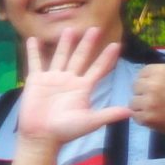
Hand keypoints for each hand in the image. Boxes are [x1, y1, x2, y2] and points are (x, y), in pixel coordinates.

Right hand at [16, 27, 131, 152]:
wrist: (41, 136)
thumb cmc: (65, 131)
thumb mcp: (89, 121)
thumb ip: (108, 114)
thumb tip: (132, 112)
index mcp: (83, 88)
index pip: (98, 69)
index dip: (106, 58)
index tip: (116, 45)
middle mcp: (69, 80)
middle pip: (80, 58)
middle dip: (87, 44)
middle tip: (95, 28)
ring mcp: (52, 79)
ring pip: (60, 56)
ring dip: (64, 43)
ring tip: (69, 29)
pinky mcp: (36, 81)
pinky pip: (35, 63)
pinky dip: (33, 51)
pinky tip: (33, 39)